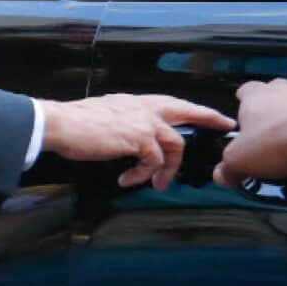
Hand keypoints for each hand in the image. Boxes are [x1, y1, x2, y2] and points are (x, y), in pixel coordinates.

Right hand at [41, 94, 234, 190]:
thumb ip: (123, 124)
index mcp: (134, 102)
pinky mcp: (140, 138)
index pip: (171, 103)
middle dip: (209, 118)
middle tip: (225, 126)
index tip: (213, 114)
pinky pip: (154, 161)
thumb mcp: (105, 116)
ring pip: (175, 145)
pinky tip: (127, 178)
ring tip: (156, 183)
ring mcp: (144, 122)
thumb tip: (129, 141)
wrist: (61, 124)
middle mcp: (143, 108)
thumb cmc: (74, 123)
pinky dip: (142, 174)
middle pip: (186, 112)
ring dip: (168, 168)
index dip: (194, 109)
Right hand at [212, 79, 286, 186]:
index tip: (243, 124)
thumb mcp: (239, 160)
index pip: (243, 92)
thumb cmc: (282, 139)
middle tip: (269, 139)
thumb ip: (227, 167)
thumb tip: (222, 175)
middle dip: (271, 115)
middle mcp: (282, 89)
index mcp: (254, 95)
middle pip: (272, 98)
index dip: (243, 108)